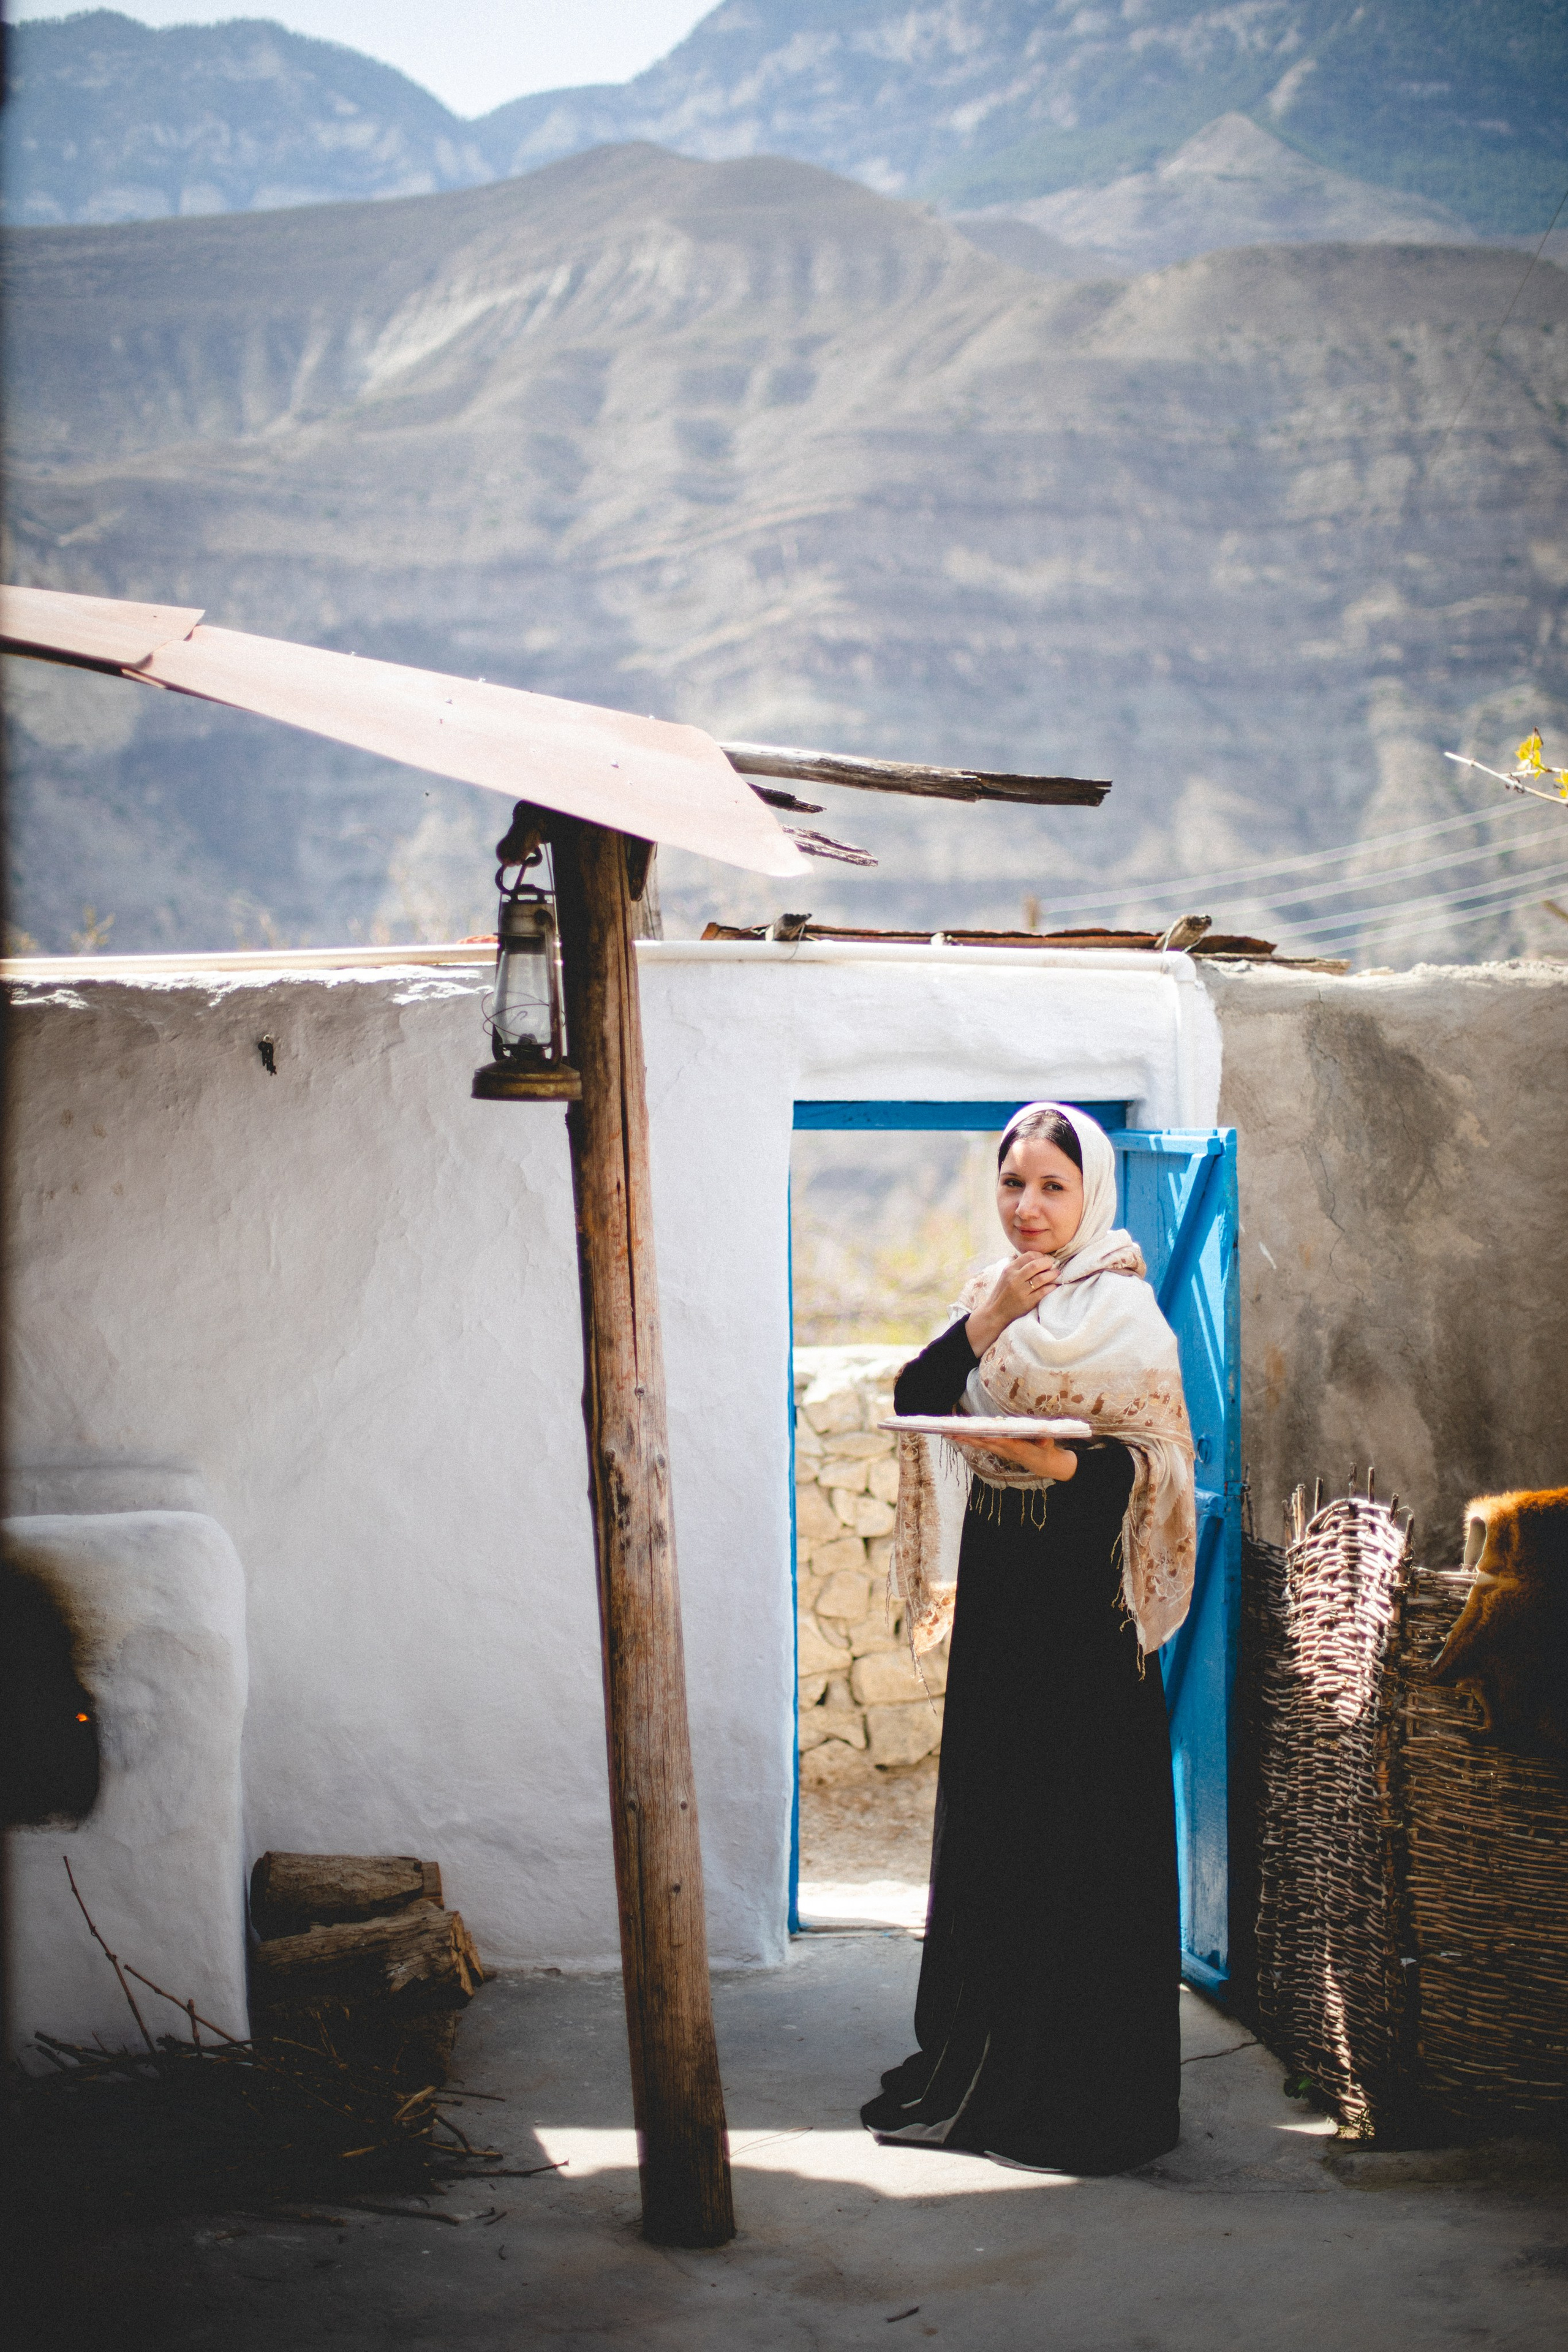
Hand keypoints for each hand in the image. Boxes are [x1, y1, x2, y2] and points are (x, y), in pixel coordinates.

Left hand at [945, 1430, 1078, 1480]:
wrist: (1044, 1463)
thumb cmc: (1046, 1450)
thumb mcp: (1049, 1445)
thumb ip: (1045, 1442)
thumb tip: (1044, 1441)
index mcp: (1016, 1447)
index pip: (999, 1441)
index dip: (988, 1437)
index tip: (976, 1432)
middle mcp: (1004, 1449)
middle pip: (983, 1442)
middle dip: (968, 1437)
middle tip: (951, 1431)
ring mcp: (999, 1449)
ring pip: (979, 1443)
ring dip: (964, 1438)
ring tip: (948, 1432)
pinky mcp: (998, 1448)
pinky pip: (980, 1443)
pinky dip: (969, 1439)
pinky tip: (956, 1435)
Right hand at [964, 1253, 1058, 1356]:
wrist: (995, 1312)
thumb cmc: (1003, 1293)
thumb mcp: (1006, 1275)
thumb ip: (1017, 1266)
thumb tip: (1035, 1257)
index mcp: (1009, 1269)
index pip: (1028, 1256)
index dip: (1040, 1255)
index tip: (1045, 1259)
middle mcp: (1014, 1278)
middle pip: (1035, 1265)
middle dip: (1048, 1263)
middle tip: (1053, 1264)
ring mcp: (1021, 1291)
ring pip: (1041, 1278)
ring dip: (1052, 1274)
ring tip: (1057, 1273)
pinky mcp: (1027, 1302)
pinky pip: (1043, 1292)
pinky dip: (1051, 1287)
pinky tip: (1054, 1285)